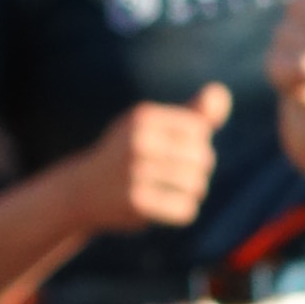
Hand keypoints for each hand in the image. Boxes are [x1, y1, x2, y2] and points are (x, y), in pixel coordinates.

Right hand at [74, 88, 226, 239]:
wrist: (82, 190)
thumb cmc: (128, 154)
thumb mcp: (154, 127)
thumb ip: (192, 113)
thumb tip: (221, 93)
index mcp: (143, 117)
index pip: (199, 130)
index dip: (198, 143)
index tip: (181, 151)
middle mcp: (137, 141)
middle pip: (201, 157)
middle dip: (199, 169)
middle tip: (184, 175)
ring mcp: (134, 172)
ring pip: (195, 184)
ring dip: (193, 191)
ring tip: (180, 191)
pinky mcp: (136, 203)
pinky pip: (184, 208)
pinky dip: (183, 209)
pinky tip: (170, 206)